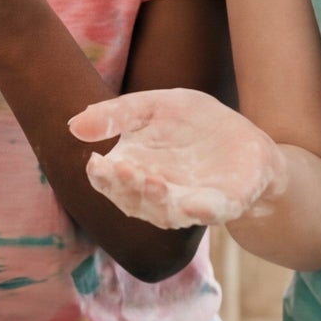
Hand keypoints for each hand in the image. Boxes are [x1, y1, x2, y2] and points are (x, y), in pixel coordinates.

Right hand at [70, 88, 286, 227]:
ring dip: (156, 200)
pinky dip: (200, 211)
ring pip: (166, 212)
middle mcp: (156, 195)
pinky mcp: (223, 205)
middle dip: (126, 187)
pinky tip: (192, 205)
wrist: (247, 142)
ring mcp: (189, 203)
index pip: (108, 181)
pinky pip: (209, 213)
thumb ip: (118, 113)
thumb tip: (73, 125)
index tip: (96, 162)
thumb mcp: (155, 107)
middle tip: (121, 169)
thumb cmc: (194, 126)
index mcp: (134, 171)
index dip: (101, 177)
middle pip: (133, 200)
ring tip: (151, 180)